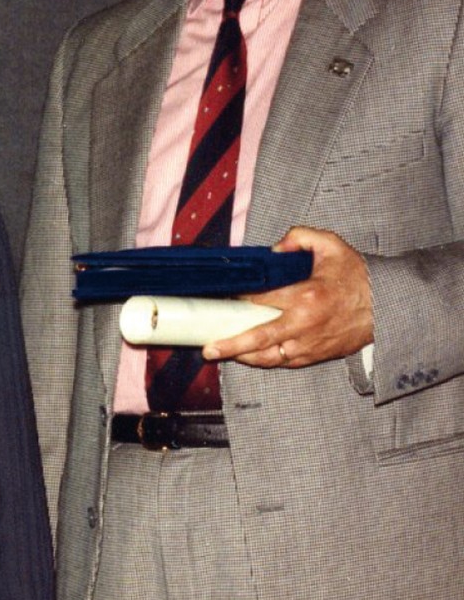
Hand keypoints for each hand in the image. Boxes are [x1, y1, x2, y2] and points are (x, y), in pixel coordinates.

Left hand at [204, 226, 373, 369]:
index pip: (260, 300)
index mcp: (305, 296)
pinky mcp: (319, 355)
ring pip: (271, 357)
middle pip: (260, 339)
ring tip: (223, 353)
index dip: (237, 299)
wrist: (390, 304)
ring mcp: (312, 344)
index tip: (220, 297)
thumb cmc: (358, 276)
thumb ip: (299, 237)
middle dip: (231, 345)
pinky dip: (267, 361)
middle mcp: (305, 325)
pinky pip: (286, 362)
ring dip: (245, 357)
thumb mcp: (331, 245)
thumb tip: (274, 248)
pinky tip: (251, 356)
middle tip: (209, 348)